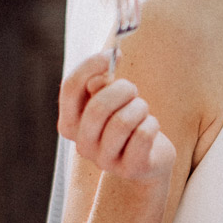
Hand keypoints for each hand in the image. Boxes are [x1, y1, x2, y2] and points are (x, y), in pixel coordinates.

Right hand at [57, 53, 174, 184]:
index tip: (112, 54)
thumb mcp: (110, 101)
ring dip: (140, 107)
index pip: (70, 88)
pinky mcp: (131, 169)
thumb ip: (100, 87)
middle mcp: (82, 145)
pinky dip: (152, 123)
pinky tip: (151, 127)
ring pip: (123, 121)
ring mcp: (105, 160)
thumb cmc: (126, 121)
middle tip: (132, 90)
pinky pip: (144, 135)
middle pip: (98, 107)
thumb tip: (100, 78)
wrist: (149, 158)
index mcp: (70, 124)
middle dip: (122, 90)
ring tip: (142, 111)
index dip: (90, 66)